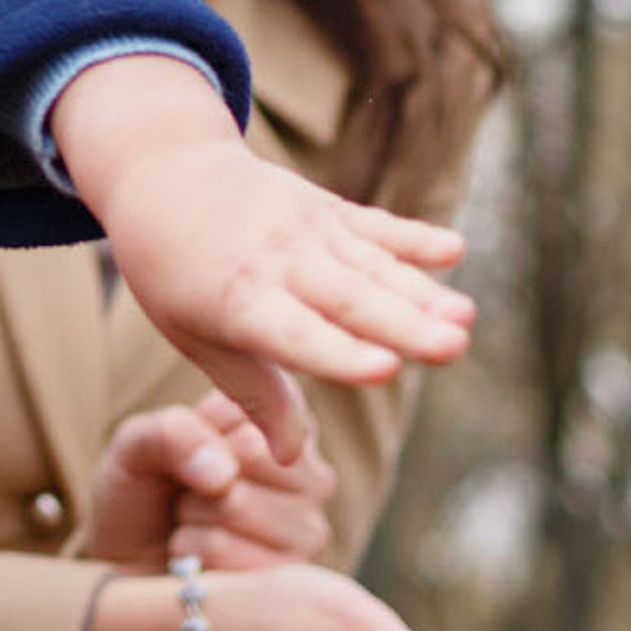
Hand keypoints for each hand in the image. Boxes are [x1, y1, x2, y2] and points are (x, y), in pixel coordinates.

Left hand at [52, 59, 472, 461]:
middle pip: (348, 300)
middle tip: (454, 347)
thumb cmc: (175, 270)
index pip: (294, 335)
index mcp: (237, 303)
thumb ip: (253, 394)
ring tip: (465, 318)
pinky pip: (375, 225)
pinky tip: (455, 249)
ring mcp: (306, 231)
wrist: (164, 170)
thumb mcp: (193, 335)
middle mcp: (277, 263)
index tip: (384, 369)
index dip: (338, 353)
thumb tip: (292, 459)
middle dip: (403, 324)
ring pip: (371, 266)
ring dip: (421, 290)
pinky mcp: (327, 209)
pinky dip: (413, 237)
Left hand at [83, 389, 335, 572]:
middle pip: (249, 452)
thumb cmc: (143, 492)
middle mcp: (312, 473)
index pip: (247, 403)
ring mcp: (310, 529)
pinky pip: (224, 549)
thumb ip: (172, 433)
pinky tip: (197, 557)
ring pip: (233, 502)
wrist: (131, 563)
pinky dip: (192, 549)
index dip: (195, 429)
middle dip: (197, 472)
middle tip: (190, 491)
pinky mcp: (292, 580)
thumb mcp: (138, 443)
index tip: (186, 448)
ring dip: (191, 514)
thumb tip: (223, 475)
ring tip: (193, 522)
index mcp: (283, 423)